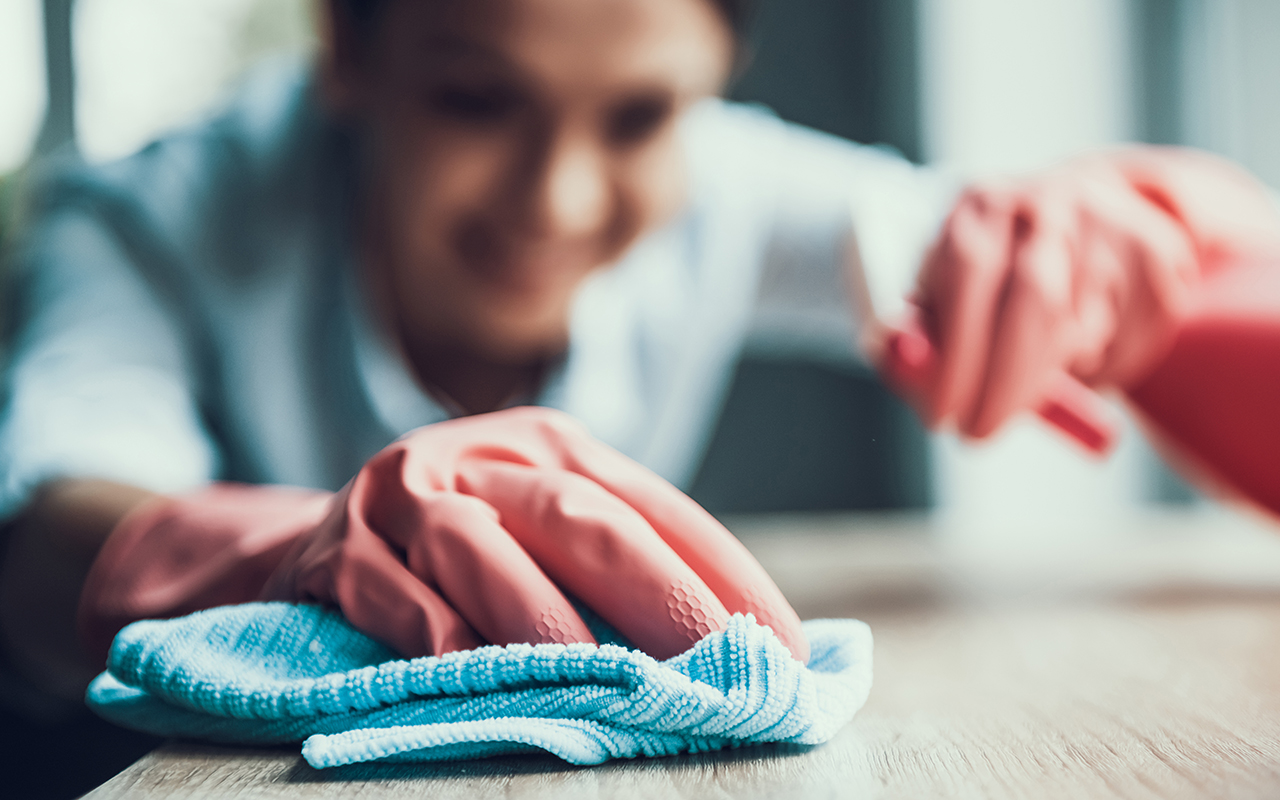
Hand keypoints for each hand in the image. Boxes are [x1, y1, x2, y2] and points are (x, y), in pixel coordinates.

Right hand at [79, 407, 806, 662]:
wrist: (309, 543)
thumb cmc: (457, 552)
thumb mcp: (537, 531)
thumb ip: (614, 572)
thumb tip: (739, 647)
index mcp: (552, 447)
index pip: (655, 506)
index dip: (724, 572)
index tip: (786, 645)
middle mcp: (483, 455)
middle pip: (581, 517)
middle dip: (661, 596)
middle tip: (724, 667)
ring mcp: (403, 495)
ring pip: (479, 546)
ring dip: (543, 618)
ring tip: (602, 680)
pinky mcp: (334, 550)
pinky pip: (387, 592)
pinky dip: (429, 633)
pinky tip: (465, 669)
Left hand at [906, 147, 1279, 438]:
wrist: (1078, 210)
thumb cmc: (988, 273)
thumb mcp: (940, 293)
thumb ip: (919, 336)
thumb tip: (912, 372)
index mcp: (981, 206)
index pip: (970, 272)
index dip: (957, 353)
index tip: (942, 415)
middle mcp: (1048, 204)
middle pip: (1036, 301)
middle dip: (1006, 384)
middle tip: (980, 433)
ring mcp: (1110, 225)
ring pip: (1085, 332)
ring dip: (1051, 376)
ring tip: (1026, 376)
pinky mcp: (1159, 256)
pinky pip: (1130, 344)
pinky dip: (1099, 373)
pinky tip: (1078, 356)